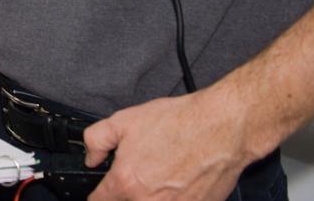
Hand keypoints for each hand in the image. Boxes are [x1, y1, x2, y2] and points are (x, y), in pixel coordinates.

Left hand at [83, 88, 252, 199]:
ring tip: (159, 175)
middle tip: (138, 174)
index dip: (97, 195)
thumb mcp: (123, 120)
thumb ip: (96, 141)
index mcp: (127, 182)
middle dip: (126, 194)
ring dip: (149, 196)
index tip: (101, 192)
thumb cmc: (178, 123)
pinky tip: (178, 181)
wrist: (221, 128)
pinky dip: (175, 197)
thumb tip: (91, 158)